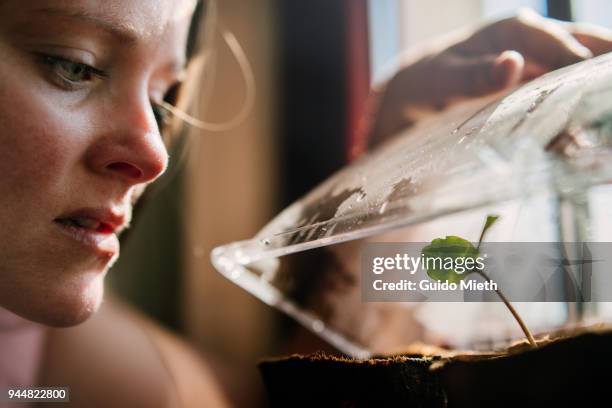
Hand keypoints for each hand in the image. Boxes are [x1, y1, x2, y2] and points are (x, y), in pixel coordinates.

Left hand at [368, 9, 611, 146]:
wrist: (419, 88)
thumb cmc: (429, 80)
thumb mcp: (444, 79)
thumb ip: (476, 75)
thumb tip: (513, 63)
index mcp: (516, 30)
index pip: (566, 47)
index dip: (588, 71)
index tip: (600, 98)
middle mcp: (534, 39)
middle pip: (587, 50)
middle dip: (601, 77)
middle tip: (605, 111)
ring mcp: (539, 59)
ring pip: (582, 68)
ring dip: (593, 90)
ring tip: (602, 120)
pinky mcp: (537, 80)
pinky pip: (566, 88)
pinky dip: (577, 104)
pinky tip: (584, 132)